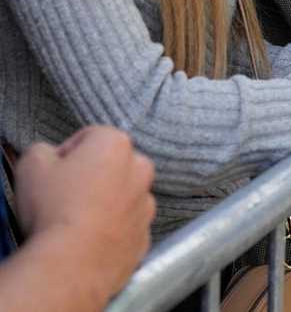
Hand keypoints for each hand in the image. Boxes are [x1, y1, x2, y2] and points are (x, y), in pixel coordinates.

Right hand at [15, 127, 154, 301]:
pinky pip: (125, 226)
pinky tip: (89, 239)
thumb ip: (43, 150)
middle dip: (90, 176)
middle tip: (64, 196)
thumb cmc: (54, 210)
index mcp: (116, 144)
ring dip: (103, 203)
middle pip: (111, 165)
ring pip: (121, 196)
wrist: (72, 263)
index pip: (89, 137)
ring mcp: (146, 205)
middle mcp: (140, 170)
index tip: (54, 173)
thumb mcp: (32, 164)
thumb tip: (50, 155)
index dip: (66, 154)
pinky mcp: (145, 235)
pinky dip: (111, 230)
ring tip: (75, 221)